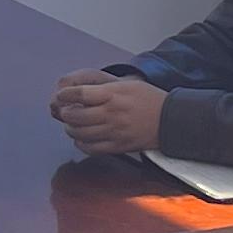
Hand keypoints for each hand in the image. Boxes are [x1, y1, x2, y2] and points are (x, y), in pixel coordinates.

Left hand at [50, 73, 167, 156]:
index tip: (62, 96)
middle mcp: (111, 114)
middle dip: (66, 113)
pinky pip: (91, 148)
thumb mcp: (127, 84)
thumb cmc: (149, 99)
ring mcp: (114, 132)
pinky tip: (82, 139)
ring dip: (71, 129)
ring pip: (80, 134)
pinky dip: (81, 144)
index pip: (80, 94)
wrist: (170, 120)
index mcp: (113, 95)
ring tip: (73, 125)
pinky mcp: (118, 146)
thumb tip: (79, 92)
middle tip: (66, 111)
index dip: (66, 95)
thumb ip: (104, 88)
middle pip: (75, 116)